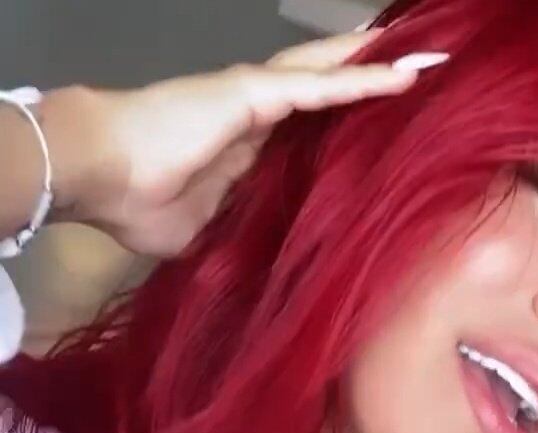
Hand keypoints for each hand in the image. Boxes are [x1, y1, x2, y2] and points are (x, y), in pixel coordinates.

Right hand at [45, 32, 420, 256]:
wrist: (97, 177)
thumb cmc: (137, 205)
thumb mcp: (203, 231)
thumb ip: (237, 230)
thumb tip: (261, 253)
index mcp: (246, 149)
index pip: (306, 128)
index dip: (340, 120)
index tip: (379, 129)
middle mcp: (256, 114)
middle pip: (324, 89)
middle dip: (366, 78)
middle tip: (417, 70)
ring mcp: (256, 98)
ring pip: (329, 74)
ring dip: (376, 66)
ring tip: (426, 59)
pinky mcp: (254, 94)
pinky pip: (321, 86)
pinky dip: (363, 79)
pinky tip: (405, 74)